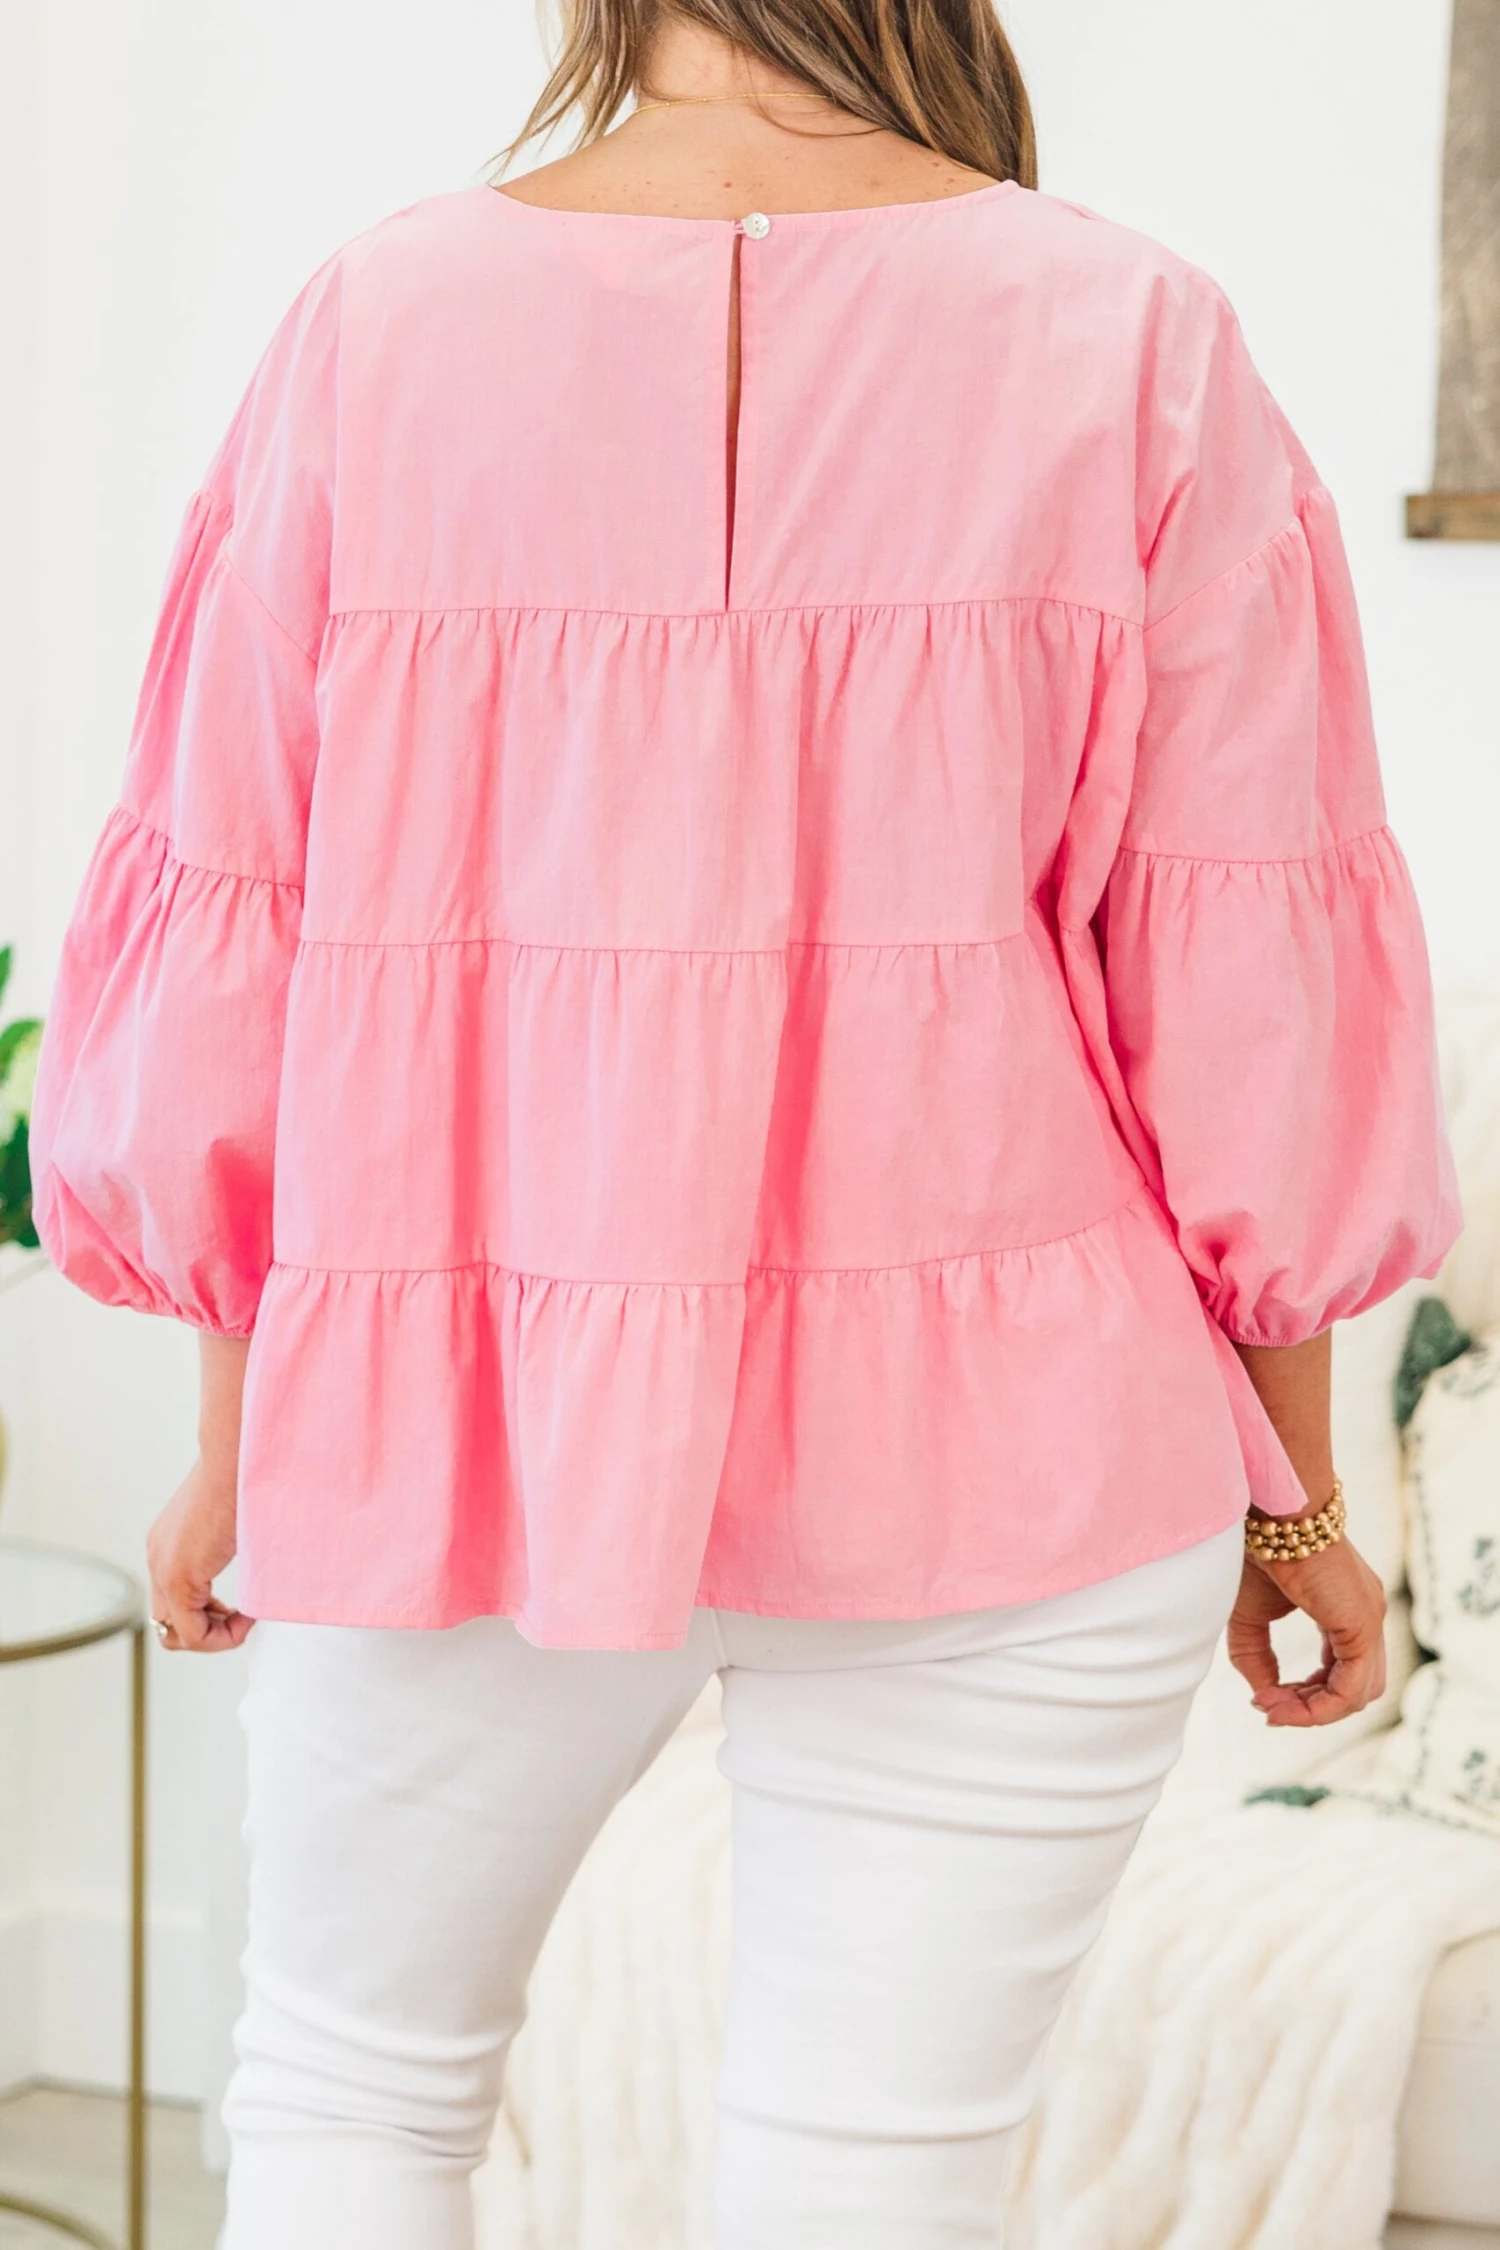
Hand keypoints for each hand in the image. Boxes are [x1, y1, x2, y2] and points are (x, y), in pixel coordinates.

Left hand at [146, 1455, 254, 1652]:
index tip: (242, 1609)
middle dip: (210, 1630)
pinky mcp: (177, 1577)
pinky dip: (222, 1636)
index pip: (175, 1605)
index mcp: (167, 1546)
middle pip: (171, 1626)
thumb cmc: (244, 1479)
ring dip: (214, 1637)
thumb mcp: (230, 1523)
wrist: (238, 1458)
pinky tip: (248, 1615)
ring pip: (178, 1634)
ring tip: (245, 1619)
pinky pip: (193, 1632)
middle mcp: (157, 1560)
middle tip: (241, 1618)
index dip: (211, 1617)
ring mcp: (163, 1569)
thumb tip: (247, 1565)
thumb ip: (225, 1548)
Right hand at [1226, 1538, 1385, 1726]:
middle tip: (1267, 1707)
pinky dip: (1319, 1707)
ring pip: (1358, 1694)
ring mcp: (1370, 1620)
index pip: (1339, 1672)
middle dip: (1309, 1708)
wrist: (1269, 1515)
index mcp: (1346, 1610)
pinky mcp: (1362, 1624)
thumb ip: (1255, 1657)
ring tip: (1272, 1707)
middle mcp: (1365, 1616)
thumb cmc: (1258, 1552)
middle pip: (1353, 1688)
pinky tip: (1283, 1704)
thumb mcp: (1249, 1615)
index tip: (1263, 1699)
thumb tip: (1265, 1698)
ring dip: (1313, 1712)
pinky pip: (1352, 1689)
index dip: (1304, 1695)